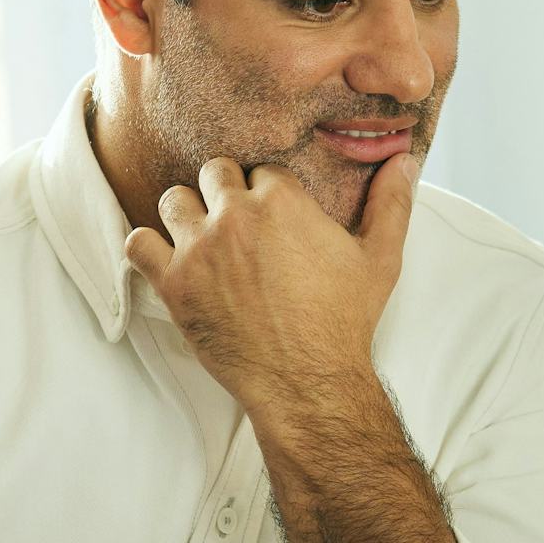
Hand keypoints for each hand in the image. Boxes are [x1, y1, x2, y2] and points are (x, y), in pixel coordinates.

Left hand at [123, 151, 416, 407]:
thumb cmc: (344, 323)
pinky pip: (138, 243)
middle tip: (239, 229)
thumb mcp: (380, 259)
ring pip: (174, 199)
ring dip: (187, 216)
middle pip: (214, 173)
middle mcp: (236, 215)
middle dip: (226, 195)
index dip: (267, 192)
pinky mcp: (174, 284)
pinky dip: (149, 248)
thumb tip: (405, 159)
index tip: (272, 218)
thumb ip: (392, 203)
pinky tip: (169, 261)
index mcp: (283, 200)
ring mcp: (200, 248)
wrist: (308, 383)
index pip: (261, 169)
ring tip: (205, 242)